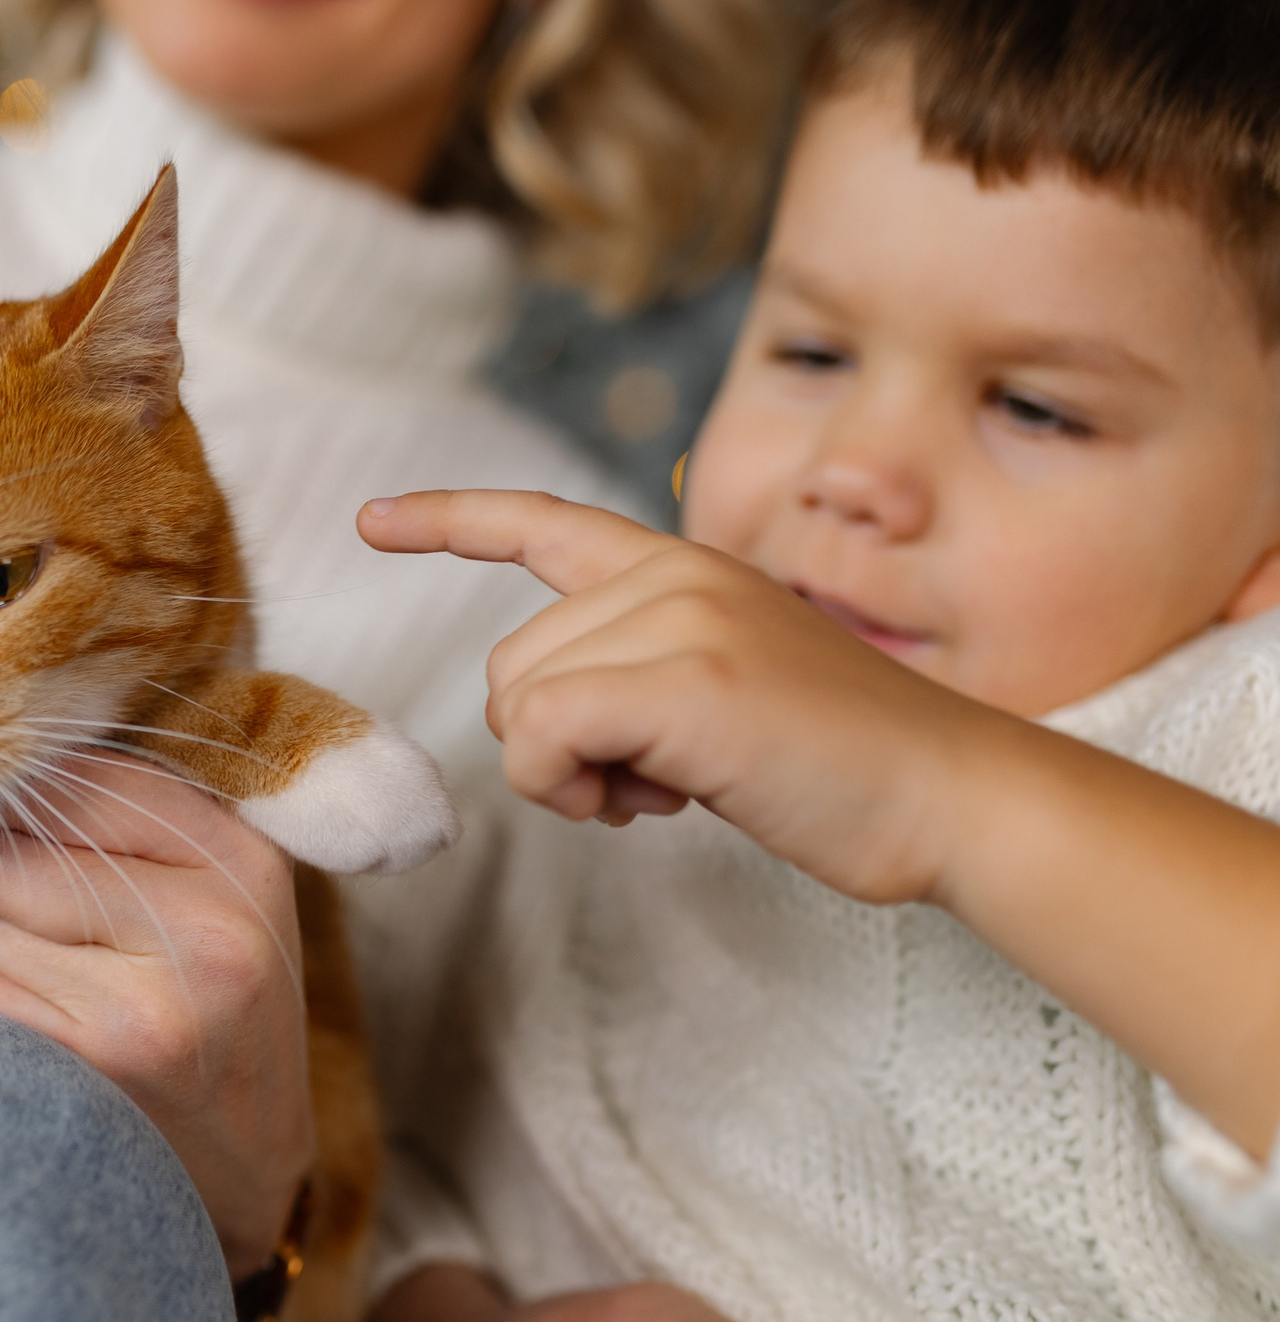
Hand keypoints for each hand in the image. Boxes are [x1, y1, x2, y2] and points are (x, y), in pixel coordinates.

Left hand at [0, 756, 313, 1275]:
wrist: (252, 1169)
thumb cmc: (206, 1012)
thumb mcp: (205, 900)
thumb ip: (113, 829)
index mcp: (239, 856)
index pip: (74, 779)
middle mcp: (208, 921)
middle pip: (2, 853)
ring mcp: (155, 1001)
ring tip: (43, 987)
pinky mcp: (100, 1066)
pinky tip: (36, 1037)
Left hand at [358, 490, 1010, 906]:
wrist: (949, 796)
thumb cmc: (836, 766)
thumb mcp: (722, 694)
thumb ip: (637, 678)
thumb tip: (550, 727)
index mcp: (682, 568)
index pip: (541, 523)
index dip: (448, 521)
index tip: (371, 519)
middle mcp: (672, 574)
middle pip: (511, 664)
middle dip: (556, 742)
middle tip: (655, 776)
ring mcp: (681, 619)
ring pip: (517, 704)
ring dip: (570, 774)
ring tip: (673, 783)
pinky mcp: (684, 681)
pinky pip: (541, 737)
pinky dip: (568, 788)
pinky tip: (654, 803)